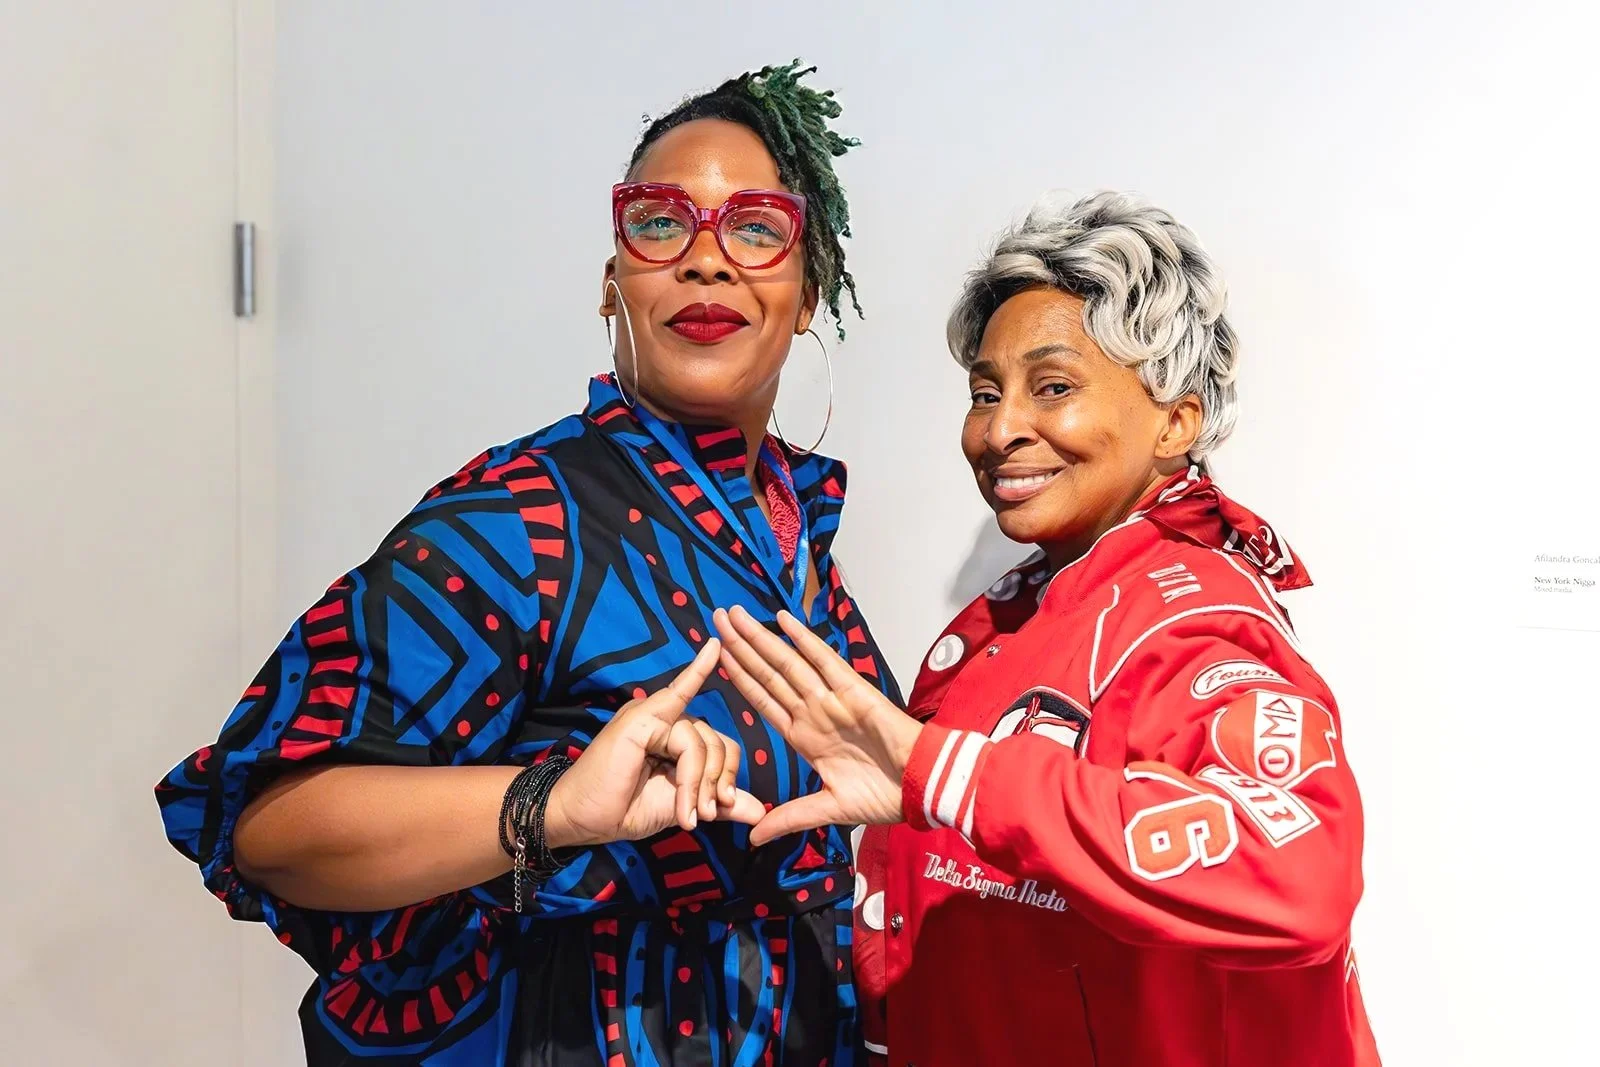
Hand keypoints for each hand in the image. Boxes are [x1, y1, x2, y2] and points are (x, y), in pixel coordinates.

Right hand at [545, 639, 765, 846]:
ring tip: (687, 814)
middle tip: (703, 815)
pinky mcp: (641, 718)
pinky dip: (696, 712)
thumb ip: (721, 804)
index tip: (721, 807)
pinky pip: (683, 711)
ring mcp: (652, 714)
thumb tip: (761, 811)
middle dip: (717, 781)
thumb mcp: (684, 806)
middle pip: (718, 741)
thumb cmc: (626, 809)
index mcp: (675, 735)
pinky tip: (714, 648)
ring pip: (702, 742)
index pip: (721, 742)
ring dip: (698, 784)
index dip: (728, 773)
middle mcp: (666, 719)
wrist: (584, 821)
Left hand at [711, 607, 922, 845]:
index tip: (715, 656)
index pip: (763, 700)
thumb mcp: (827, 809)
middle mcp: (813, 712)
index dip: (739, 677)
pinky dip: (804, 640)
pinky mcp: (854, 691)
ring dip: (760, 638)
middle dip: (740, 647)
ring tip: (734, 614)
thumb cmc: (884, 796)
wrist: (922, 788)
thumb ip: (789, 817)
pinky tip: (782, 620)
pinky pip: (824, 661)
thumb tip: (752, 837)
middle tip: (716, 617)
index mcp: (804, 736)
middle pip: (768, 674)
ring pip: (787, 663)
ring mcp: (831, 699)